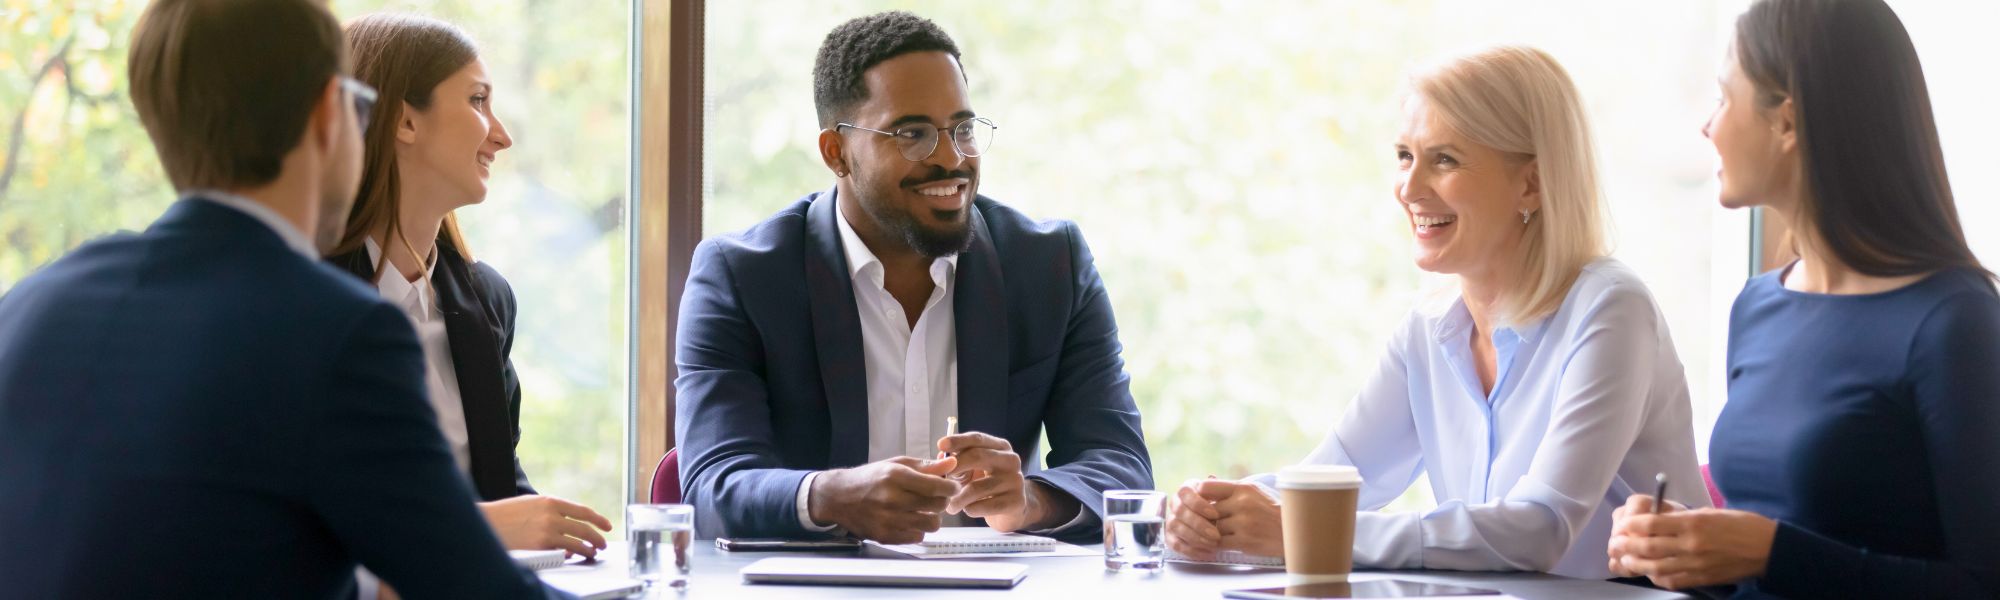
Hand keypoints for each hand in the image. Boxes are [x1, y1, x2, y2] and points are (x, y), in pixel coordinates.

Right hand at [478, 495, 613, 558]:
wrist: (485, 522)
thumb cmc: (507, 514)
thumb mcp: (532, 504)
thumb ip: (553, 511)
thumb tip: (572, 523)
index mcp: (551, 502)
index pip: (583, 511)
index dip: (599, 520)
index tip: (607, 527)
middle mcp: (552, 516)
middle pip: (584, 529)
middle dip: (597, 539)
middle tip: (602, 544)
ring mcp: (547, 533)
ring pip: (577, 544)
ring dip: (588, 550)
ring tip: (591, 553)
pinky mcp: (540, 548)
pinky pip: (562, 554)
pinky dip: (570, 556)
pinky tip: (572, 557)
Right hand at [809, 456, 960, 543]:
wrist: (838, 497)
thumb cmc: (869, 478)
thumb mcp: (895, 465)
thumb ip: (925, 466)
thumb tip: (951, 462)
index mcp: (895, 477)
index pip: (935, 486)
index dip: (950, 487)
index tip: (953, 486)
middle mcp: (891, 499)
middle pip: (937, 506)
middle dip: (942, 500)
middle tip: (936, 497)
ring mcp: (888, 520)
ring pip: (931, 524)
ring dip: (932, 517)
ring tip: (923, 510)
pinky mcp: (885, 536)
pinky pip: (917, 537)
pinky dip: (918, 529)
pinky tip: (909, 519)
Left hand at [937, 432, 1041, 531]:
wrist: (1014, 509)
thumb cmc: (989, 485)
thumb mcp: (976, 469)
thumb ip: (959, 461)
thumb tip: (941, 458)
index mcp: (1000, 447)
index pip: (977, 438)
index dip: (958, 441)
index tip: (941, 444)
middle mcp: (1011, 460)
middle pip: (977, 456)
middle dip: (954, 467)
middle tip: (940, 480)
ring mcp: (1015, 481)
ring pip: (976, 488)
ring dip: (957, 498)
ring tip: (949, 506)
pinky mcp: (1015, 501)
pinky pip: (983, 506)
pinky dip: (970, 510)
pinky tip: (968, 510)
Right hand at [1165, 478, 1224, 559]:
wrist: (1225, 521)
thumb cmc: (1225, 506)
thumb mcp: (1226, 495)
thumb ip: (1219, 489)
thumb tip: (1212, 478)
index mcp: (1187, 489)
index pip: (1185, 492)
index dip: (1198, 504)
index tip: (1215, 514)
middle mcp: (1176, 503)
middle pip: (1180, 511)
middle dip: (1198, 524)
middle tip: (1216, 535)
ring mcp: (1172, 520)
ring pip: (1176, 527)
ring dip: (1195, 537)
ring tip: (1213, 545)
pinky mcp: (1171, 536)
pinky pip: (1175, 544)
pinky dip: (1191, 550)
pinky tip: (1207, 553)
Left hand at [1195, 480, 1284, 557]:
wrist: (1293, 532)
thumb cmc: (1271, 511)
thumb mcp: (1254, 492)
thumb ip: (1230, 487)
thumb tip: (1208, 477)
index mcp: (1244, 488)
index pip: (1207, 487)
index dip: (1200, 496)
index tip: (1202, 502)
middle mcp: (1242, 503)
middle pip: (1209, 510)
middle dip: (1210, 518)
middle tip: (1215, 521)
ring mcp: (1243, 523)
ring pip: (1213, 528)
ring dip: (1216, 532)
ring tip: (1228, 531)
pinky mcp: (1245, 541)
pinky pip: (1220, 542)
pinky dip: (1220, 543)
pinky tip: (1228, 541)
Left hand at [1608, 505, 1775, 589]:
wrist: (1767, 548)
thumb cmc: (1739, 524)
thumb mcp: (1708, 512)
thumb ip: (1680, 517)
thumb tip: (1653, 518)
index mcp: (1693, 522)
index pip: (1651, 524)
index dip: (1631, 525)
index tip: (1623, 525)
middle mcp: (1691, 544)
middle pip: (1647, 547)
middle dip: (1626, 546)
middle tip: (1615, 544)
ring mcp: (1695, 564)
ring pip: (1654, 567)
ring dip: (1635, 564)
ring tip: (1625, 560)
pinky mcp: (1700, 578)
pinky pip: (1671, 580)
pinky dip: (1655, 577)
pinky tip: (1648, 573)